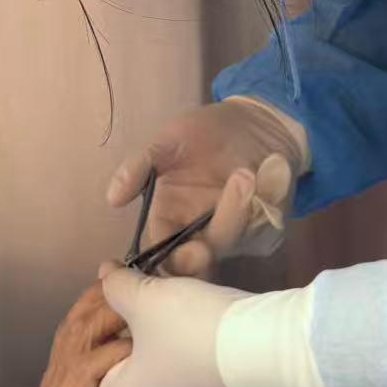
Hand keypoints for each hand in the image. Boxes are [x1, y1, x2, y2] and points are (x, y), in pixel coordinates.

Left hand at [0, 282, 154, 386]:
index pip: (83, 374)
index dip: (115, 352)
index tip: (151, 346)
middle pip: (75, 340)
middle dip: (108, 312)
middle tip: (149, 294)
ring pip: (70, 335)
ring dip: (97, 307)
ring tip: (134, 286)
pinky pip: (72, 344)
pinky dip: (91, 318)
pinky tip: (113, 309)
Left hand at [98, 262, 254, 386]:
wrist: (267, 352)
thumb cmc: (190, 329)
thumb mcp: (146, 298)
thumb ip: (117, 286)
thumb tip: (104, 275)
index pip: (102, 360)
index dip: (116, 324)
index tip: (134, 297)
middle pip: (138, 360)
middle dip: (149, 322)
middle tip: (164, 291)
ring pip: (170, 362)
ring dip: (176, 330)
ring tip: (192, 298)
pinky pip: (199, 371)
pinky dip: (201, 345)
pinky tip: (215, 319)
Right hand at [106, 98, 308, 276]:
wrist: (252, 122)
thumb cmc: (202, 134)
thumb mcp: (167, 142)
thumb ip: (140, 167)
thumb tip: (112, 197)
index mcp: (170, 221)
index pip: (166, 258)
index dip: (177, 264)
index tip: (193, 251)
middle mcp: (201, 235)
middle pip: (206, 257)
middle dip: (215, 240)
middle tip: (217, 221)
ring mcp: (237, 236)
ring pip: (240, 241)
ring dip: (246, 206)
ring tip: (247, 170)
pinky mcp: (268, 229)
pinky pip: (271, 225)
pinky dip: (273, 194)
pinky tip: (274, 166)